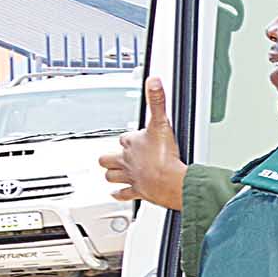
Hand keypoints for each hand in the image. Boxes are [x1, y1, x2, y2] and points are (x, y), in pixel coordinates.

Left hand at [100, 77, 185, 211]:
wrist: (169, 181)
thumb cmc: (163, 156)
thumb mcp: (161, 123)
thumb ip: (157, 101)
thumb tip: (153, 81)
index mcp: (132, 144)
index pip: (124, 138)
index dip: (128, 137)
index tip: (132, 136)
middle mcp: (128, 161)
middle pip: (108, 159)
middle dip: (109, 158)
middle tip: (112, 157)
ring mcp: (132, 177)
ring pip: (112, 176)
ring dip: (111, 175)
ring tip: (111, 174)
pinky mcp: (138, 191)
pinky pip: (124, 194)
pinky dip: (120, 195)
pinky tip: (117, 195)